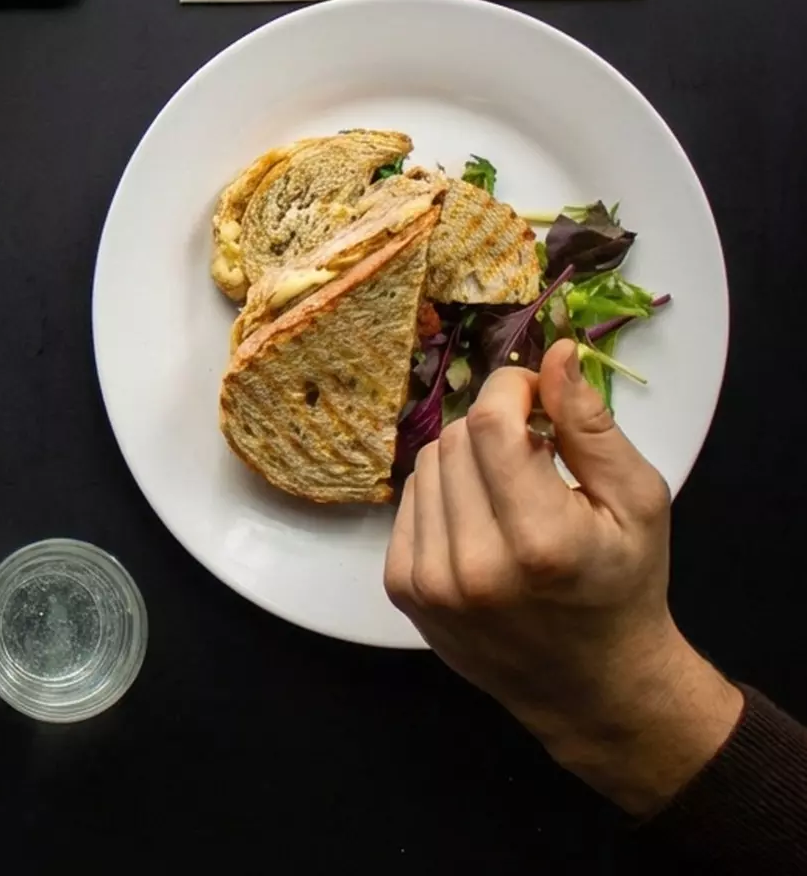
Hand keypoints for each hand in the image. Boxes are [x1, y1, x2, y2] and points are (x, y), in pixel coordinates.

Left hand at [384, 340, 741, 814]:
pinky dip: (443, 494)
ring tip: (510, 493)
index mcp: (539, 542)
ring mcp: (429, 581)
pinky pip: (408, 501)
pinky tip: (480, 520)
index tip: (535, 393)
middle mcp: (473, 565)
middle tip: (535, 454)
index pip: (492, 427)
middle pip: (457, 440)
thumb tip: (554, 355)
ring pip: (427, 465)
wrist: (591, 684)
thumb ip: (591, 427)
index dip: (511, 391)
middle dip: (496, 428)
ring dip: (467, 461)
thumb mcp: (637, 503)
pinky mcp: (402, 588)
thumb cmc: (623, 588)